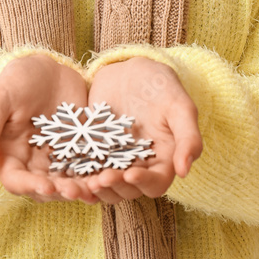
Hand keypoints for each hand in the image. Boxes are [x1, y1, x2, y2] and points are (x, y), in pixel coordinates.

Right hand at [0, 52, 100, 204]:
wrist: (49, 67)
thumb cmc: (18, 80)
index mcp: (9, 155)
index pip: (16, 181)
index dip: (30, 187)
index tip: (47, 187)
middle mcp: (32, 163)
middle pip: (45, 188)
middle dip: (61, 192)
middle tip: (76, 190)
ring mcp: (57, 158)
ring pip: (68, 182)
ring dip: (81, 188)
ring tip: (95, 186)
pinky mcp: (79, 150)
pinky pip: (88, 168)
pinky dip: (97, 174)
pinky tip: (110, 175)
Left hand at [80, 57, 202, 204]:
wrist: (131, 69)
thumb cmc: (161, 86)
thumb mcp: (179, 106)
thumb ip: (188, 137)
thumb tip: (184, 171)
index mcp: (163, 160)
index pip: (156, 183)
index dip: (144, 182)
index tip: (131, 173)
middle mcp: (139, 165)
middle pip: (128, 189)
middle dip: (115, 186)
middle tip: (101, 178)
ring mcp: (115, 160)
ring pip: (106, 186)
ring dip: (97, 188)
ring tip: (86, 180)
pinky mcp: (94, 151)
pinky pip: (86, 169)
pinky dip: (79, 175)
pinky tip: (69, 173)